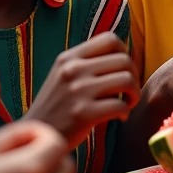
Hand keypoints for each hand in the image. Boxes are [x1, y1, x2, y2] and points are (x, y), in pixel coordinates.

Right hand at [27, 33, 139, 149]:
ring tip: (127, 103)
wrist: (37, 134)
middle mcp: (73, 69)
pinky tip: (119, 117)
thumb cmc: (57, 106)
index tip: (123, 70)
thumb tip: (123, 55)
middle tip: (129, 91)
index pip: (110, 39)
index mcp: (69, 57)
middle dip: (134, 76)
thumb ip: (86, 63)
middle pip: (124, 60)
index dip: (125, 53)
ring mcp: (78, 91)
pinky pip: (121, 105)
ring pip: (127, 80)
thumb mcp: (63, 75)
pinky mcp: (83, 113)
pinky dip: (126, 112)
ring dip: (134, 94)